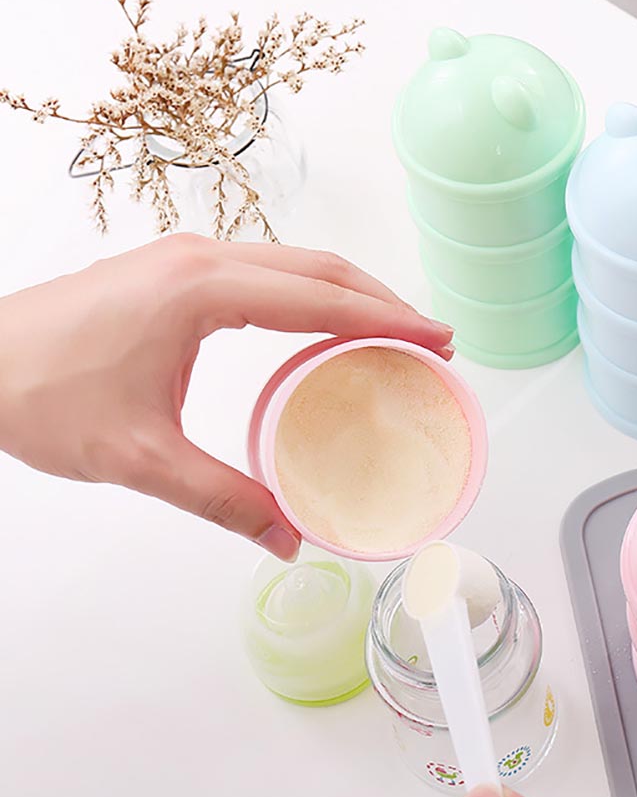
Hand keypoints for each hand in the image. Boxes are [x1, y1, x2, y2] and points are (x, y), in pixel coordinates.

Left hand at [0, 234, 452, 559]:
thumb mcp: (139, 457)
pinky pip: (263, 269)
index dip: (389, 321)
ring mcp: (185, 256)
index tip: (438, 339)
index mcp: (204, 290)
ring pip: (293, 261)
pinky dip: (309, 292)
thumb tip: (289, 540)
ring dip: (348, 291)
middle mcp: (201, 257)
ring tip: (392, 330)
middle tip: (432, 339)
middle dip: (383, 300)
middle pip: (320, 267)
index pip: (322, 300)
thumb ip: (223, 498)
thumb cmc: (39, 394)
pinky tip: (320, 324)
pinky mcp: (172, 268)